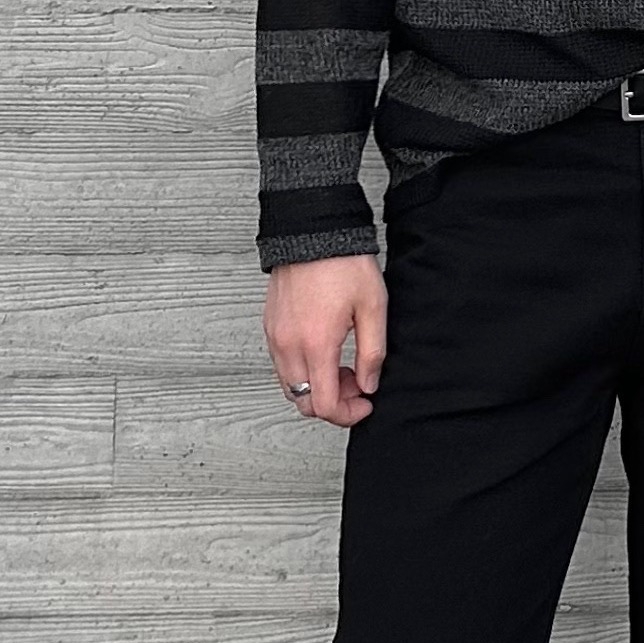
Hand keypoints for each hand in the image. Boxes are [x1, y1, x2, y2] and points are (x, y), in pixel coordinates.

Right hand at [263, 254, 387, 426]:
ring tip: (342, 365)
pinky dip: (304, 371)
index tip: (365, 403)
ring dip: (318, 387)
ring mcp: (275, 336)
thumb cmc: (342, 262)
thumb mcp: (372, 308)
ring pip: (291, 387)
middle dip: (333, 403)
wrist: (311, 228)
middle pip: (304, 403)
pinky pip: (283, 366)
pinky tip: (324, 351)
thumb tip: (369, 385)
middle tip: (356, 382)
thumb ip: (373, 354)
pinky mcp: (270, 326)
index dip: (348, 414)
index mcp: (315, 344)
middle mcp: (288, 345)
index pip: (324, 406)